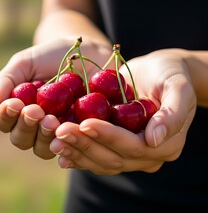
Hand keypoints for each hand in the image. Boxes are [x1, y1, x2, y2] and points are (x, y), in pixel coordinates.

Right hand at [0, 38, 111, 157]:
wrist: (85, 54)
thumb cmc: (52, 57)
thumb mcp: (26, 63)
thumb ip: (6, 81)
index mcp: (19, 109)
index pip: (5, 122)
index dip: (6, 116)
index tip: (15, 103)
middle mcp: (36, 124)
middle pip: (21, 139)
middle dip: (25, 126)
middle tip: (35, 111)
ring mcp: (57, 130)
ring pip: (42, 148)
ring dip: (43, 136)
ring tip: (51, 120)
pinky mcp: (79, 131)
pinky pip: (70, 146)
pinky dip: (67, 142)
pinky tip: (70, 131)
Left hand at [49, 49, 196, 173]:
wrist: (157, 72)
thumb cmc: (170, 75)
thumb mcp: (178, 87)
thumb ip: (173, 113)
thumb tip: (154, 140)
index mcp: (166, 144)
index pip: (134, 146)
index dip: (109, 137)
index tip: (85, 123)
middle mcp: (146, 154)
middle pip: (113, 157)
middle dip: (86, 144)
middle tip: (60, 132)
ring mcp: (129, 153)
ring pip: (100, 160)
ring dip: (76, 151)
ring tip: (54, 140)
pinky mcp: (115, 145)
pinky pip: (95, 155)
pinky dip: (77, 153)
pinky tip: (59, 149)